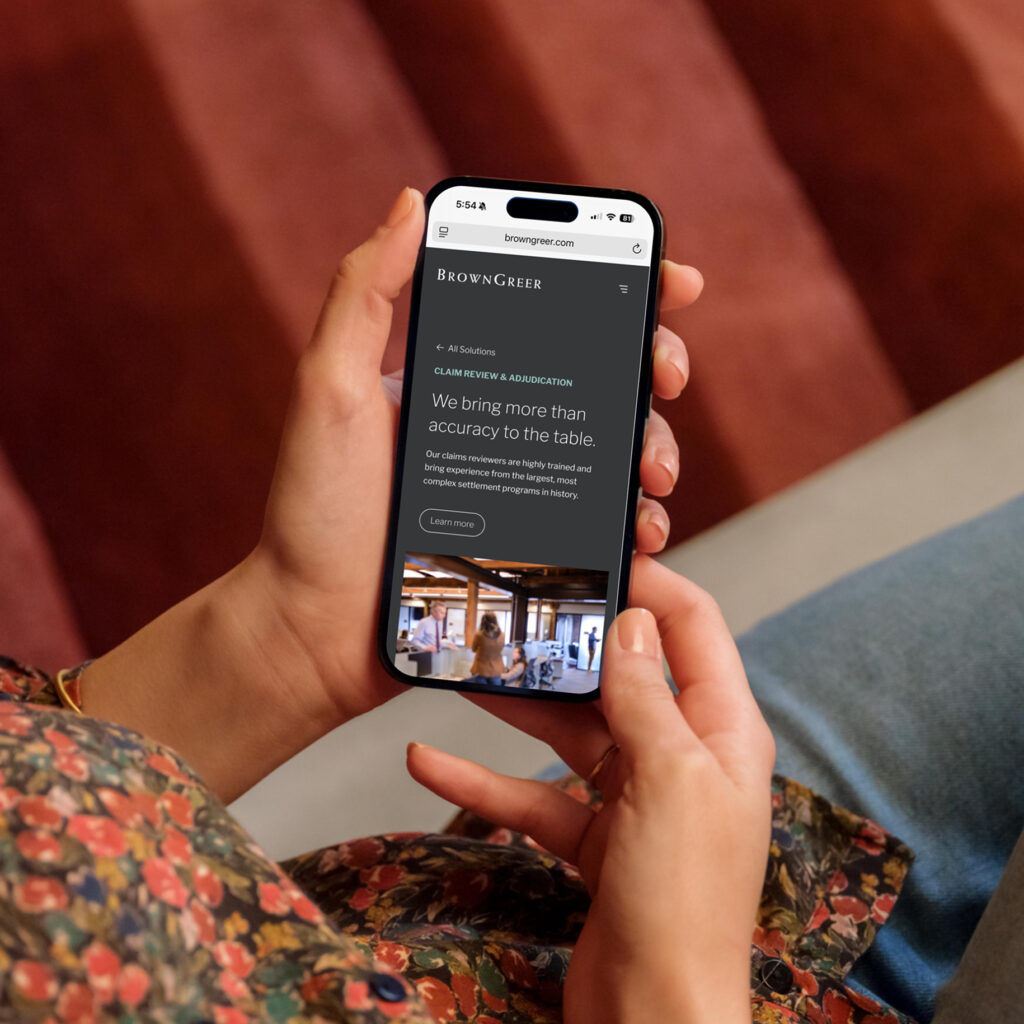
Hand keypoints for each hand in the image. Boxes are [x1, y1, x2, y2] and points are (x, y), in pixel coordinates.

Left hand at [82, 188, 701, 800]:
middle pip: (603, 375)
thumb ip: (364, 294)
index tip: (668, 281)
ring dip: (656, 444)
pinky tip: (640, 527)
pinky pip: (603, 519)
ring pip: (616, 448)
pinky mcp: (534, 543)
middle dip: (652, 365)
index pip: (549, 310)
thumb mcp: (330, 390)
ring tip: (652, 470)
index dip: (617, 286)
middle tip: (663, 377)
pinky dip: (636, 517)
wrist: (316, 628)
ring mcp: (522, 484)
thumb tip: (412, 203)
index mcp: (461, 374)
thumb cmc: (313, 511)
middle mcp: (500, 420)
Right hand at [408, 557, 773, 1023]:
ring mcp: (634, 797)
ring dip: (516, 706)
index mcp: (722, 729)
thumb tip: (630, 622)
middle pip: (620, 675)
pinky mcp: (592, 839)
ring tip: (461, 671)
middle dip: (567, 643)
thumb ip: (646, 698)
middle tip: (512, 605)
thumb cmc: (682, 902)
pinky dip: (486, 779)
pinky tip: (429, 759)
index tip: (592, 555)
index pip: (692, 628)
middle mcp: (681, 754)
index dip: (648, 586)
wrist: (653, 1018)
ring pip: (569, 730)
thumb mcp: (669, 780)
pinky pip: (534, 793)